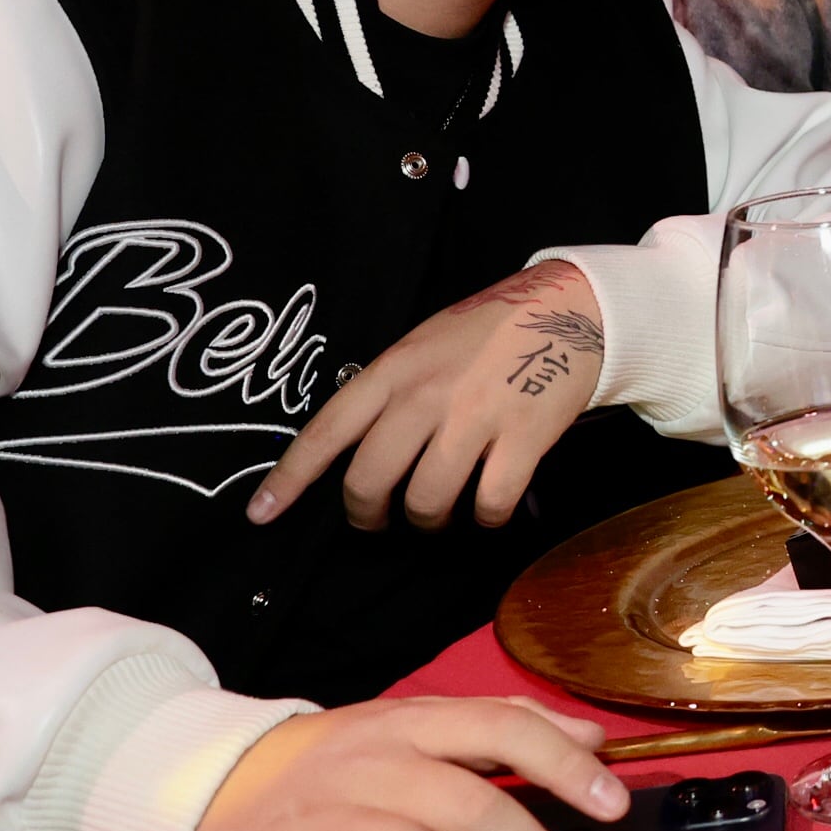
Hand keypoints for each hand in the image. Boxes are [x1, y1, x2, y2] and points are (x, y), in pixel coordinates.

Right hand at [179, 696, 625, 830]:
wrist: (201, 794)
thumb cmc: (330, 769)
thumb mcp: (410, 727)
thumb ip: (499, 729)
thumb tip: (593, 741)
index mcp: (403, 725)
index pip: (499, 727)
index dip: (564, 765)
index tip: (613, 806)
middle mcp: (362, 767)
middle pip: (467, 805)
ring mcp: (313, 825)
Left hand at [248, 260, 605, 529]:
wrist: (569, 309)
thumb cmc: (487, 333)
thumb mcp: (422, 345)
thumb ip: (389, 392)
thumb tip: (358, 451)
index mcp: (394, 370)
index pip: (326, 432)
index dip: (289, 479)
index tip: (261, 514)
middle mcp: (426, 395)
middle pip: (370, 482)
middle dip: (368, 516)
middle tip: (381, 519)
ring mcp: (475, 418)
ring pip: (427, 502)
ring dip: (430, 521)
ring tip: (440, 512)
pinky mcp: (523, 438)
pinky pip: (490, 504)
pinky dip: (487, 518)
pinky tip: (490, 507)